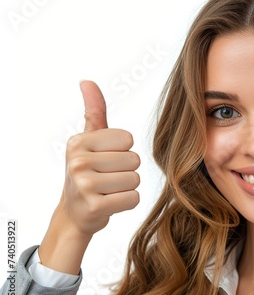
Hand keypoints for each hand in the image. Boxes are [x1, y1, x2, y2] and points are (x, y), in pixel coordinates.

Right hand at [38, 80, 139, 273]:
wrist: (76, 213)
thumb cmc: (88, 172)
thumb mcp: (89, 141)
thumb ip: (94, 112)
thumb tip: (87, 81)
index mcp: (78, 142)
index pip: (128, 139)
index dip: (123, 151)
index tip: (106, 160)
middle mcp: (77, 161)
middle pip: (134, 160)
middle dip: (126, 171)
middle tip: (107, 179)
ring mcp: (84, 185)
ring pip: (135, 179)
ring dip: (127, 187)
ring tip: (109, 190)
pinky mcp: (95, 207)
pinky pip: (134, 198)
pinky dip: (128, 202)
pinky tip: (110, 202)